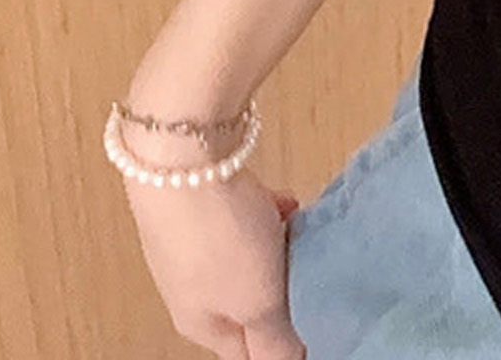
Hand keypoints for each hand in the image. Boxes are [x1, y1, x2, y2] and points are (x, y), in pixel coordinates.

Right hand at [121, 158, 306, 358]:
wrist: (182, 159)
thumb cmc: (218, 239)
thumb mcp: (257, 301)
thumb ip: (273, 340)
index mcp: (202, 325)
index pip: (250, 353)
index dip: (287, 343)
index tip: (319, 318)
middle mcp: (192, 291)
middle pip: (252, 302)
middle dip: (285, 288)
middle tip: (315, 271)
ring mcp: (193, 245)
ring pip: (250, 258)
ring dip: (278, 246)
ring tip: (302, 230)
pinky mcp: (199, 204)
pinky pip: (242, 220)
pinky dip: (265, 214)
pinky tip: (283, 200)